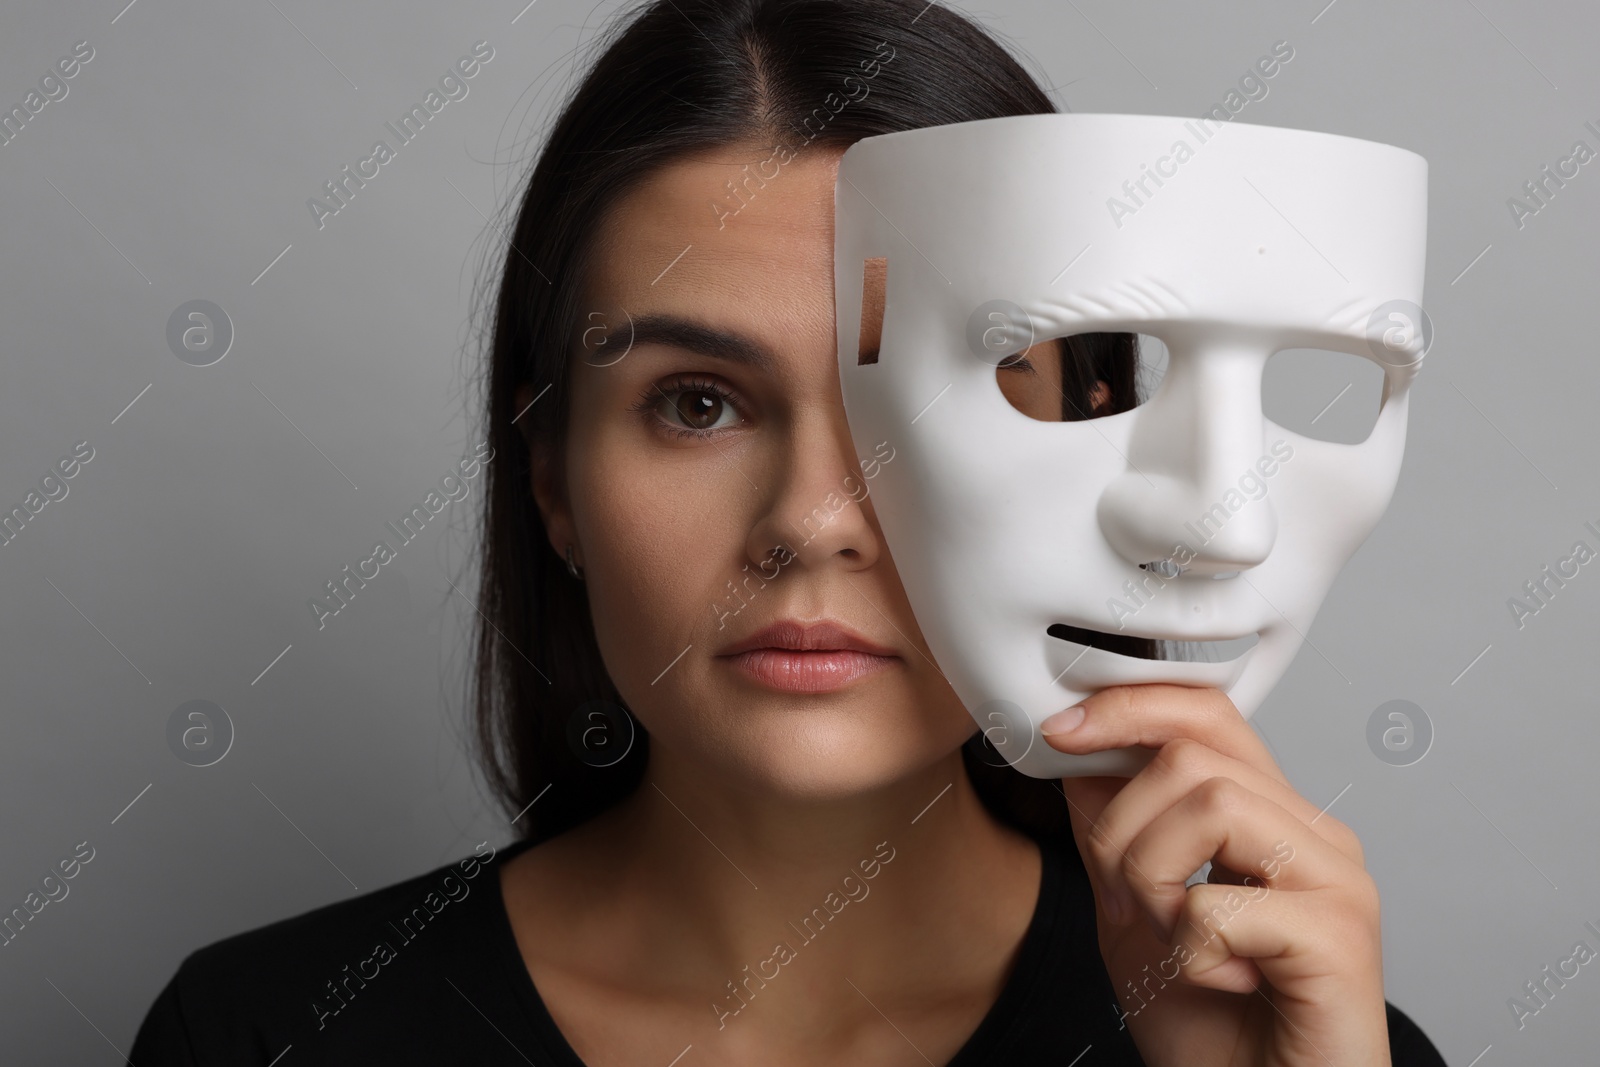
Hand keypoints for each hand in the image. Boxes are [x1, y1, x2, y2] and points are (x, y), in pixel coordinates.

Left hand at [1043, 684, 1390, 1065]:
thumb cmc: (1215, 1032)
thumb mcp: (1134, 916)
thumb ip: (1115, 836)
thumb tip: (1079, 757)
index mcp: (1270, 818)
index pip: (1205, 713)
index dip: (1126, 706)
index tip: (1058, 731)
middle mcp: (1313, 834)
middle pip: (1191, 754)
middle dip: (1121, 829)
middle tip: (1128, 905)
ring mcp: (1336, 880)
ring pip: (1209, 803)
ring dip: (1154, 880)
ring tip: (1173, 942)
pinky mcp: (1340, 937)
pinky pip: (1221, 903)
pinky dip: (1190, 950)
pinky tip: (1220, 982)